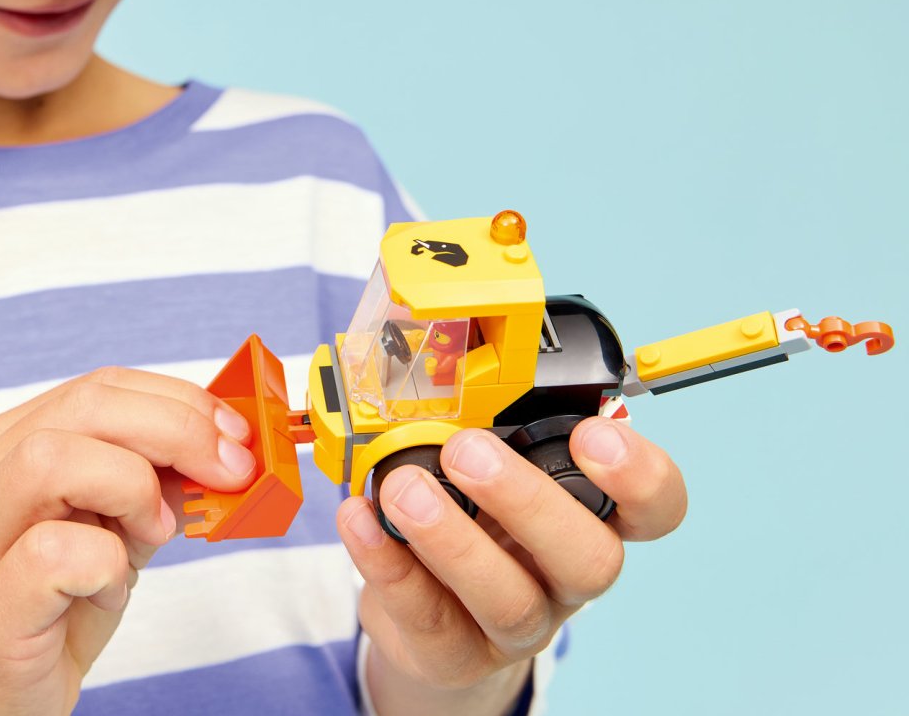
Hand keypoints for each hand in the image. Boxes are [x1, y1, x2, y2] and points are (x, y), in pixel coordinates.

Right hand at [0, 367, 255, 715]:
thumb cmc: (61, 599)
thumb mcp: (122, 520)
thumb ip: (161, 476)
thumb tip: (226, 446)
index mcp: (11, 441)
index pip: (104, 385)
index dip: (181, 401)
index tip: (235, 434)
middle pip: (85, 407)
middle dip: (177, 431)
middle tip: (228, 473)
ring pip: (51, 459)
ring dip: (132, 487)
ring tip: (152, 532)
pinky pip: (53, 553)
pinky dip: (107, 563)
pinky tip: (111, 586)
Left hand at [336, 418, 686, 715]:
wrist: (433, 614)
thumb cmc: (475, 513)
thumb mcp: (494, 459)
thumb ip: (486, 419)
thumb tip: (446, 363)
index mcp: (591, 513)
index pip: (656, 507)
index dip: (641, 476)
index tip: (591, 433)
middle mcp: (566, 573)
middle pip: (590, 559)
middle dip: (528, 500)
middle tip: (467, 451)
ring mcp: (519, 622)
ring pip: (510, 600)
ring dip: (453, 539)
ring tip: (403, 489)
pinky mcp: (457, 653)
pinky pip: (428, 617)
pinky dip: (388, 562)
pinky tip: (360, 518)